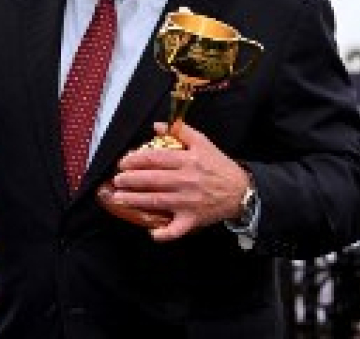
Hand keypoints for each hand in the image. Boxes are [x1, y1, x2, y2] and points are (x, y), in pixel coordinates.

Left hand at [98, 122, 249, 241]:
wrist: (243, 191)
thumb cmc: (219, 166)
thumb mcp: (203, 143)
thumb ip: (180, 131)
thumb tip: (156, 125)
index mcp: (187, 161)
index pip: (156, 159)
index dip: (136, 160)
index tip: (123, 162)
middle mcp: (186, 181)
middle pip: (153, 180)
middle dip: (131, 180)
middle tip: (117, 180)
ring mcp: (189, 201)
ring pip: (158, 201)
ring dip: (136, 200)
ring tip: (119, 198)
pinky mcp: (194, 219)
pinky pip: (178, 229)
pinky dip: (165, 233)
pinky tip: (151, 233)